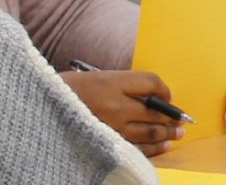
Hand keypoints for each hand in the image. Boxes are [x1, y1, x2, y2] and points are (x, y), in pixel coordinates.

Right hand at [62, 69, 181, 155]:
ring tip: (178, 133)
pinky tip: (164, 145)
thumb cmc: (70, 90)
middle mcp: (114, 105)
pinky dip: (154, 147)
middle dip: (171, 116)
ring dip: (167, 132)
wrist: (44, 107)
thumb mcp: (97, 77)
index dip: (164, 89)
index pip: (150, 82)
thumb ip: (124, 84)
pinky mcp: (108, 143)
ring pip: (149, 131)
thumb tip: (153, 96)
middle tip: (182, 120)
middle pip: (154, 110)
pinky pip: (137, 147)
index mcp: (110, 82)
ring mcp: (111, 127)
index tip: (167, 96)